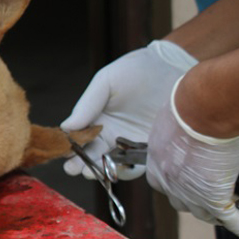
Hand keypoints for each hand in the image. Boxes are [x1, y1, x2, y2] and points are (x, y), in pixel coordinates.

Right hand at [61, 40, 196, 179]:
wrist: (174, 67)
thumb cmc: (138, 70)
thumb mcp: (107, 81)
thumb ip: (86, 104)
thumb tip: (65, 127)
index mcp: (97, 117)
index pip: (78, 136)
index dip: (69, 145)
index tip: (64, 150)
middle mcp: (112, 133)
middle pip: (91, 153)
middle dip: (79, 163)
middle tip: (72, 168)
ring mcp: (131, 143)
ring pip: (110, 163)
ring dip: (98, 169)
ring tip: (88, 171)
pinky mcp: (151, 150)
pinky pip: (136, 165)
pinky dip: (124, 170)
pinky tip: (115, 168)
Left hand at [146, 77, 238, 237]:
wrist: (204, 109)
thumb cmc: (190, 105)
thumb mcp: (174, 120)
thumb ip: (178, 133)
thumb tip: (187, 128)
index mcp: (157, 160)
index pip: (162, 182)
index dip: (178, 184)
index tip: (190, 180)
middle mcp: (167, 180)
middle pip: (180, 202)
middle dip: (195, 200)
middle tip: (211, 192)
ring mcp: (190, 192)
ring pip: (204, 214)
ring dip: (216, 212)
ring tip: (232, 205)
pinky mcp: (212, 197)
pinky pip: (229, 218)